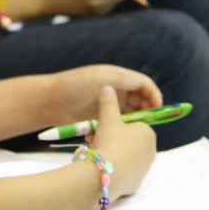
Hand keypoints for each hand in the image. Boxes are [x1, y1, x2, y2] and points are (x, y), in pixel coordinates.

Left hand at [45, 65, 162, 125]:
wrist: (50, 101)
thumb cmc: (74, 86)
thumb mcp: (99, 79)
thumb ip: (121, 81)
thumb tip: (144, 82)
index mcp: (117, 77)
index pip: (143, 83)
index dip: (153, 94)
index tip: (158, 107)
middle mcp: (116, 90)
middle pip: (141, 100)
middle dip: (146, 110)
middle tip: (146, 123)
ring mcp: (109, 105)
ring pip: (131, 114)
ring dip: (133, 122)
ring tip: (129, 129)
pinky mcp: (102, 118)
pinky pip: (118, 124)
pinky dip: (119, 128)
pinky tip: (114, 133)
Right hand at [91, 87, 157, 197]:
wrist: (105, 176)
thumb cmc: (111, 142)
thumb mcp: (108, 118)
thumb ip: (109, 102)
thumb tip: (108, 88)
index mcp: (148, 133)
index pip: (134, 123)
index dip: (117, 122)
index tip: (105, 123)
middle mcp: (151, 151)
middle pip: (129, 138)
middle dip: (113, 136)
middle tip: (97, 136)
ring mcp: (144, 168)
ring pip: (126, 154)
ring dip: (112, 149)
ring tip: (96, 149)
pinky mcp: (136, 182)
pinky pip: (124, 169)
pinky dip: (114, 165)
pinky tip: (101, 164)